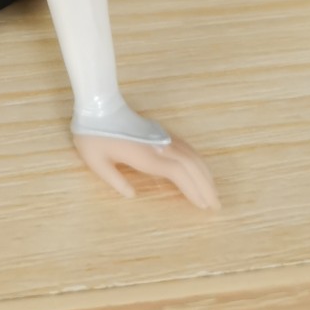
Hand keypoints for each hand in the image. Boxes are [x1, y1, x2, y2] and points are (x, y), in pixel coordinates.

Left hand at [72, 130, 219, 206]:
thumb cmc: (92, 133)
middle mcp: (157, 145)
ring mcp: (160, 137)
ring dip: (204, 173)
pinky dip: (196, 161)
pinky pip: (184, 147)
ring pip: (190, 154)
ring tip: (213, 192)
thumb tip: (132, 195)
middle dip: (205, 185)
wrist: (97, 104)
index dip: (193, 189)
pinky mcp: (158, 132)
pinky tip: (200, 170)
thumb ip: (114, 181)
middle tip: (216, 205)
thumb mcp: (95, 161)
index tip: (203, 206)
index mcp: (144, 155)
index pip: (177, 173)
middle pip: (190, 165)